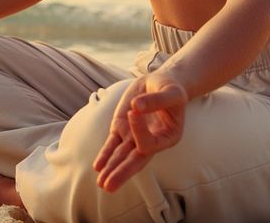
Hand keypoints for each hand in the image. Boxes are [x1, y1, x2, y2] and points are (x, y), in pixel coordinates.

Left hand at [91, 71, 188, 192]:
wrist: (159, 83)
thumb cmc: (170, 89)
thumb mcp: (171, 92)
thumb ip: (156, 100)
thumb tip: (136, 107)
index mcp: (168, 137)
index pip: (149, 142)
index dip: (138, 130)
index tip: (133, 111)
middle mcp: (152, 142)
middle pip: (136, 161)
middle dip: (122, 173)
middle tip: (109, 186)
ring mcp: (134, 136)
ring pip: (122, 156)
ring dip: (111, 169)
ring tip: (101, 184)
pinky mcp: (121, 128)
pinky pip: (112, 144)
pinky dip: (105, 155)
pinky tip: (98, 167)